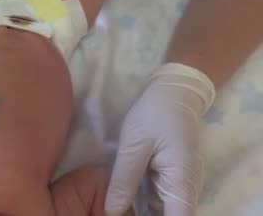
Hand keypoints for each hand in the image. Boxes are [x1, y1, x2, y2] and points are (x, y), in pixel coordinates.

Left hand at [105, 63, 215, 215]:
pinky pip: (158, 202)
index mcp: (182, 183)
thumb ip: (124, 180)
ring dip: (140, 212)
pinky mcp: (169, 182)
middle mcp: (185, 190)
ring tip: (114, 209)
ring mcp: (179, 187)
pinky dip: (141, 205)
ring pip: (162, 212)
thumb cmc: (156, 114)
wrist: (174, 93)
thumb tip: (112, 211)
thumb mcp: (134, 144)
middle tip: (113, 212)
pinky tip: (122, 203)